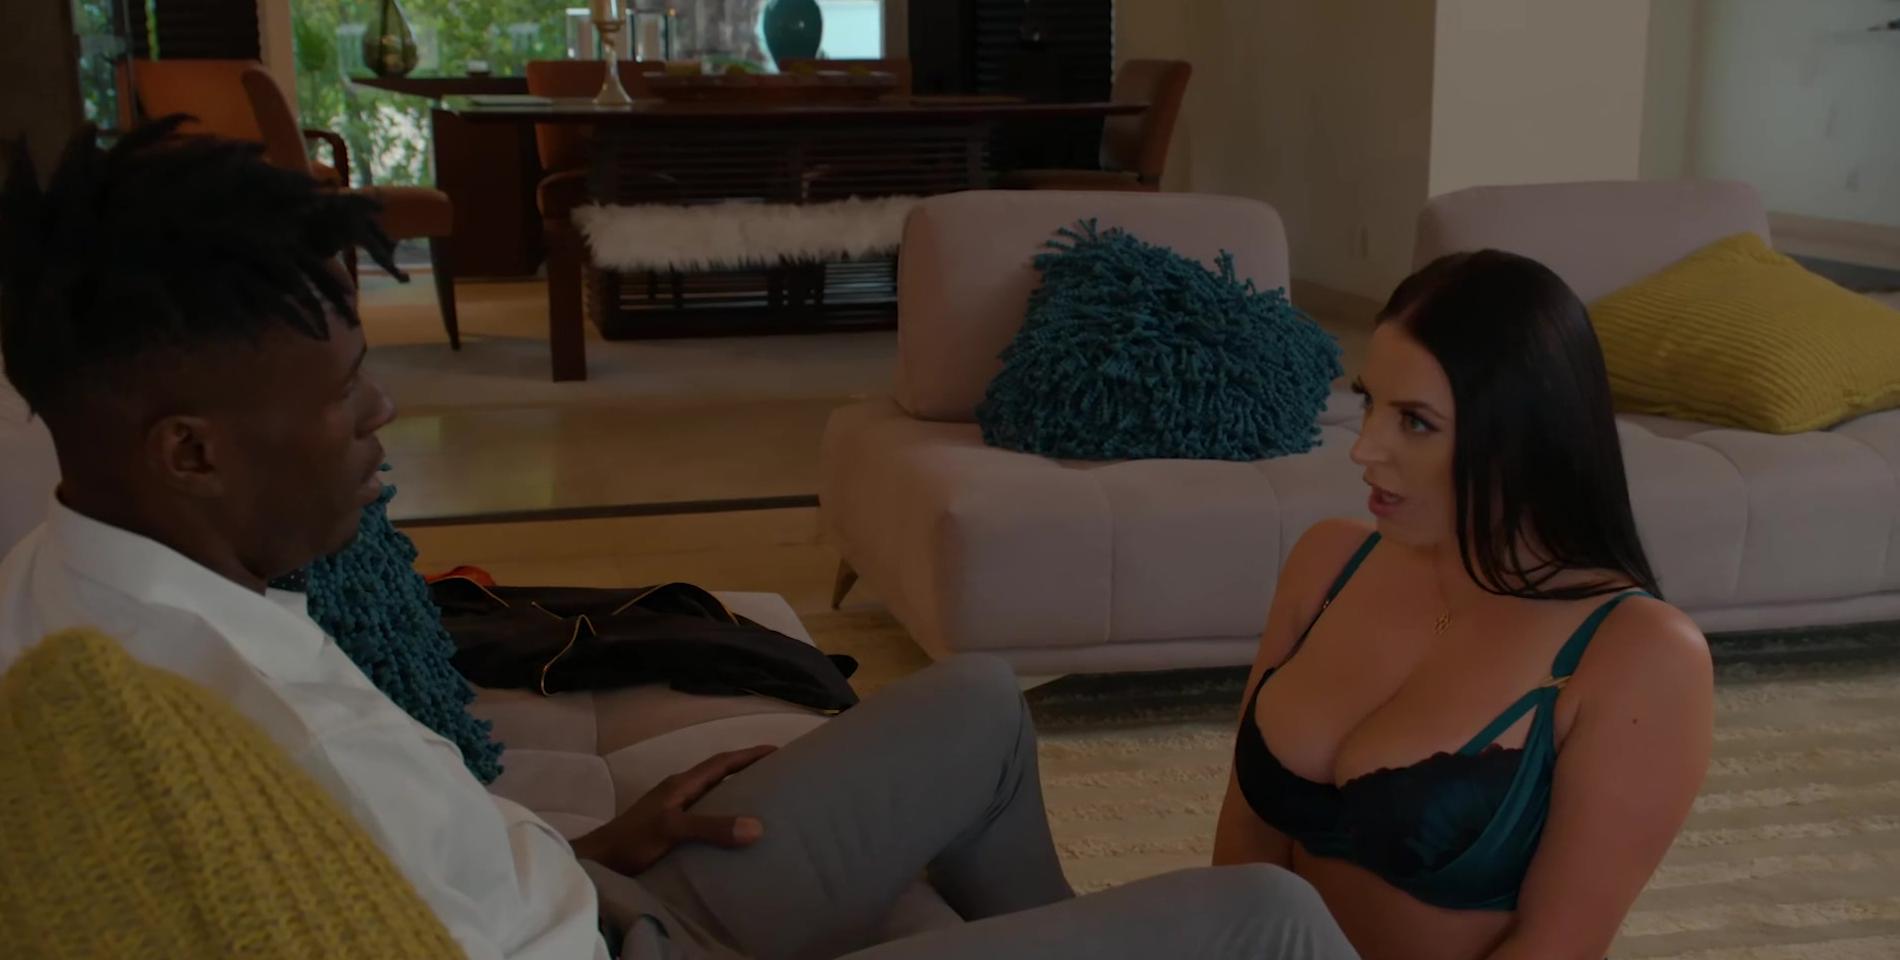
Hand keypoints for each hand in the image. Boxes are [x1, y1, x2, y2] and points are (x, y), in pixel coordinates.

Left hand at [572, 745, 776, 875]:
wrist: (598, 862)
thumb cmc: (631, 841)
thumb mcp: (672, 830)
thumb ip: (711, 827)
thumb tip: (756, 826)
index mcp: (681, 785)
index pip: (721, 762)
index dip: (749, 755)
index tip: (777, 750)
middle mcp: (678, 792)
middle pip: (718, 774)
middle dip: (747, 770)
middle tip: (777, 774)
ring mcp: (672, 809)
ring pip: (711, 794)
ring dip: (735, 792)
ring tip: (762, 800)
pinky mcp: (668, 827)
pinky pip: (704, 813)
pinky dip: (722, 814)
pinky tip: (731, 831)